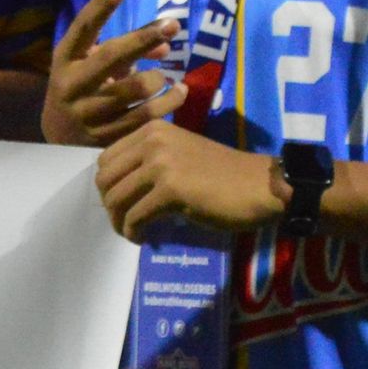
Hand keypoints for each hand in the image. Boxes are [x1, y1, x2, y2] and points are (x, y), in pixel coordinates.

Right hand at [45, 0, 176, 147]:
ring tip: (170, 78)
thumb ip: (125, 50)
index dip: (100, 7)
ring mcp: (88, 113)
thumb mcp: (90, 64)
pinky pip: (147, 116)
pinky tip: (178, 93)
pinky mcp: (105, 137)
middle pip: (111, 56)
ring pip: (136, 89)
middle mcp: (72, 85)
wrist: (59, 138)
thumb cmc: (81, 88)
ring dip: (159, 78)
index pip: (82, 29)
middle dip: (144, 38)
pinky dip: (169, 102)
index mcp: (65, 61)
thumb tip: (165, 44)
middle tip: (172, 24)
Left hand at [94, 119, 281, 242]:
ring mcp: (161, 164)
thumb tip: (116, 186)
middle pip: (105, 179)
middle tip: (123, 222)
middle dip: (108, 206)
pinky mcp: (171, 189)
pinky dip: (134, 231)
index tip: (120, 203)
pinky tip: (144, 238)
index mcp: (153, 130)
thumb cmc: (224, 175)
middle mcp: (153, 141)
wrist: (262, 185)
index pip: (106, 159)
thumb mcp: (179, 155)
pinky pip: (135, 216)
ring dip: (119, 222)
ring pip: (116, 199)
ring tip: (132, 232)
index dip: (106, 186)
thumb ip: (149, 161)